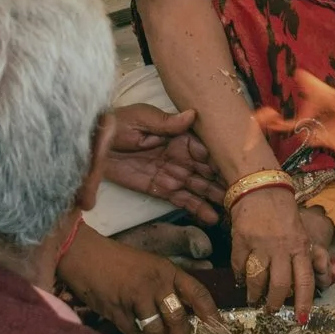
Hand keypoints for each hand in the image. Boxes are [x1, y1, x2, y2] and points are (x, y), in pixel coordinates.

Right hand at [59, 223, 219, 333]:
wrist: (85, 255)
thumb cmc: (118, 261)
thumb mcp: (149, 265)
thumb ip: (166, 285)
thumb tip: (182, 312)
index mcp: (167, 271)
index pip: (197, 292)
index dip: (210, 312)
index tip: (218, 328)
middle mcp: (156, 284)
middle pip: (178, 319)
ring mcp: (136, 297)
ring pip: (156, 331)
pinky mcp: (117, 310)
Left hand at [102, 103, 224, 222]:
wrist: (93, 144)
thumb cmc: (118, 124)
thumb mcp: (141, 118)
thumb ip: (166, 122)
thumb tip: (192, 115)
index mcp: (180, 136)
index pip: (205, 148)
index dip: (218, 158)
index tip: (233, 168)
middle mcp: (181, 156)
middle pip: (207, 171)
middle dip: (223, 181)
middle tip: (241, 193)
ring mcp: (172, 174)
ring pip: (199, 188)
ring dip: (214, 198)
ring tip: (231, 210)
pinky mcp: (160, 189)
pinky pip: (182, 200)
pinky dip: (197, 209)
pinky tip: (212, 218)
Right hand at [232, 184, 331, 319]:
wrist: (261, 188)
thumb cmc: (284, 213)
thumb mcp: (301, 233)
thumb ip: (302, 257)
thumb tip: (304, 285)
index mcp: (300, 247)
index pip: (305, 281)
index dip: (303, 303)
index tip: (301, 319)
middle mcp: (281, 248)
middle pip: (279, 286)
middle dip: (274, 304)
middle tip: (270, 310)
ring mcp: (260, 245)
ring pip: (257, 280)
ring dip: (254, 295)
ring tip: (253, 299)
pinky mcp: (241, 241)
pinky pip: (238, 267)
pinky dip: (239, 278)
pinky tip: (240, 281)